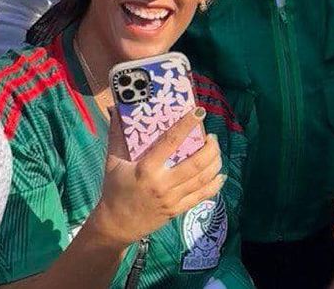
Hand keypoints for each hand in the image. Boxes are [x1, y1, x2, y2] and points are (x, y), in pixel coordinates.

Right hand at [92, 108, 225, 248]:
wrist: (115, 225)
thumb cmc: (114, 189)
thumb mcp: (112, 161)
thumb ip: (116, 134)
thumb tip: (115, 107)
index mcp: (146, 168)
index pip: (170, 142)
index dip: (187, 125)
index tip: (199, 112)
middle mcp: (162, 184)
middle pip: (195, 164)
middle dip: (210, 148)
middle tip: (212, 136)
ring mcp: (172, 199)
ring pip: (202, 179)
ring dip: (215, 163)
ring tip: (216, 150)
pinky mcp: (177, 210)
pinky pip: (201, 197)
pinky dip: (214, 185)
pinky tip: (221, 175)